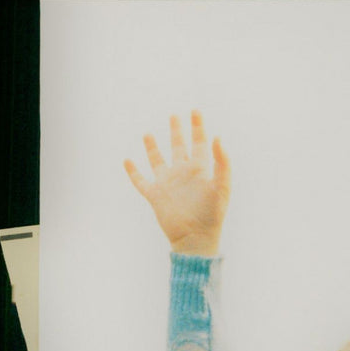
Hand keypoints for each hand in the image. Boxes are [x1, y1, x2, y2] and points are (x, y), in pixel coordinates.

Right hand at [124, 111, 230, 254]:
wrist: (196, 239)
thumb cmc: (212, 216)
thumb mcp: (221, 187)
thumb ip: (222, 163)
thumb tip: (218, 138)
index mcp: (199, 171)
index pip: (199, 144)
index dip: (197, 127)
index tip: (195, 111)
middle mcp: (183, 174)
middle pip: (178, 147)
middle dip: (177, 132)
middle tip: (174, 116)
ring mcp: (168, 184)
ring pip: (158, 161)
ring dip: (152, 148)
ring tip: (147, 134)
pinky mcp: (155, 196)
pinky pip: (141, 182)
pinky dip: (133, 172)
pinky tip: (127, 161)